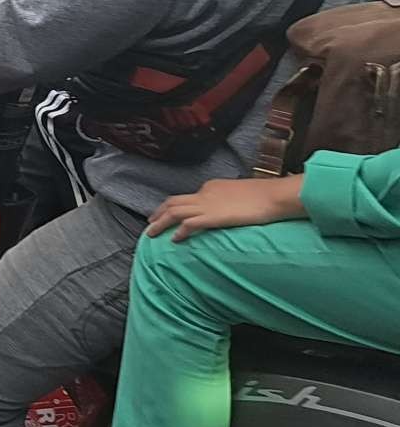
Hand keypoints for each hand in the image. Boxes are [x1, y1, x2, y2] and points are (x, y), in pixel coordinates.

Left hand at [148, 175, 306, 241]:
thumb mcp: (241, 194)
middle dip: (159, 213)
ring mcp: (207, 205)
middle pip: (173, 202)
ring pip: (174, 212)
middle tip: (150, 223)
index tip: (168, 215)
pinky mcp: (213, 217)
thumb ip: (230, 200)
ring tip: (151, 233)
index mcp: (211, 187)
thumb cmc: (265, 196)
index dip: (175, 207)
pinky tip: (174, 240)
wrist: (275, 195)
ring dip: (160, 223)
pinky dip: (179, 231)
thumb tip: (227, 208)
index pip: (187, 197)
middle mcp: (205, 194)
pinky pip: (189, 223)